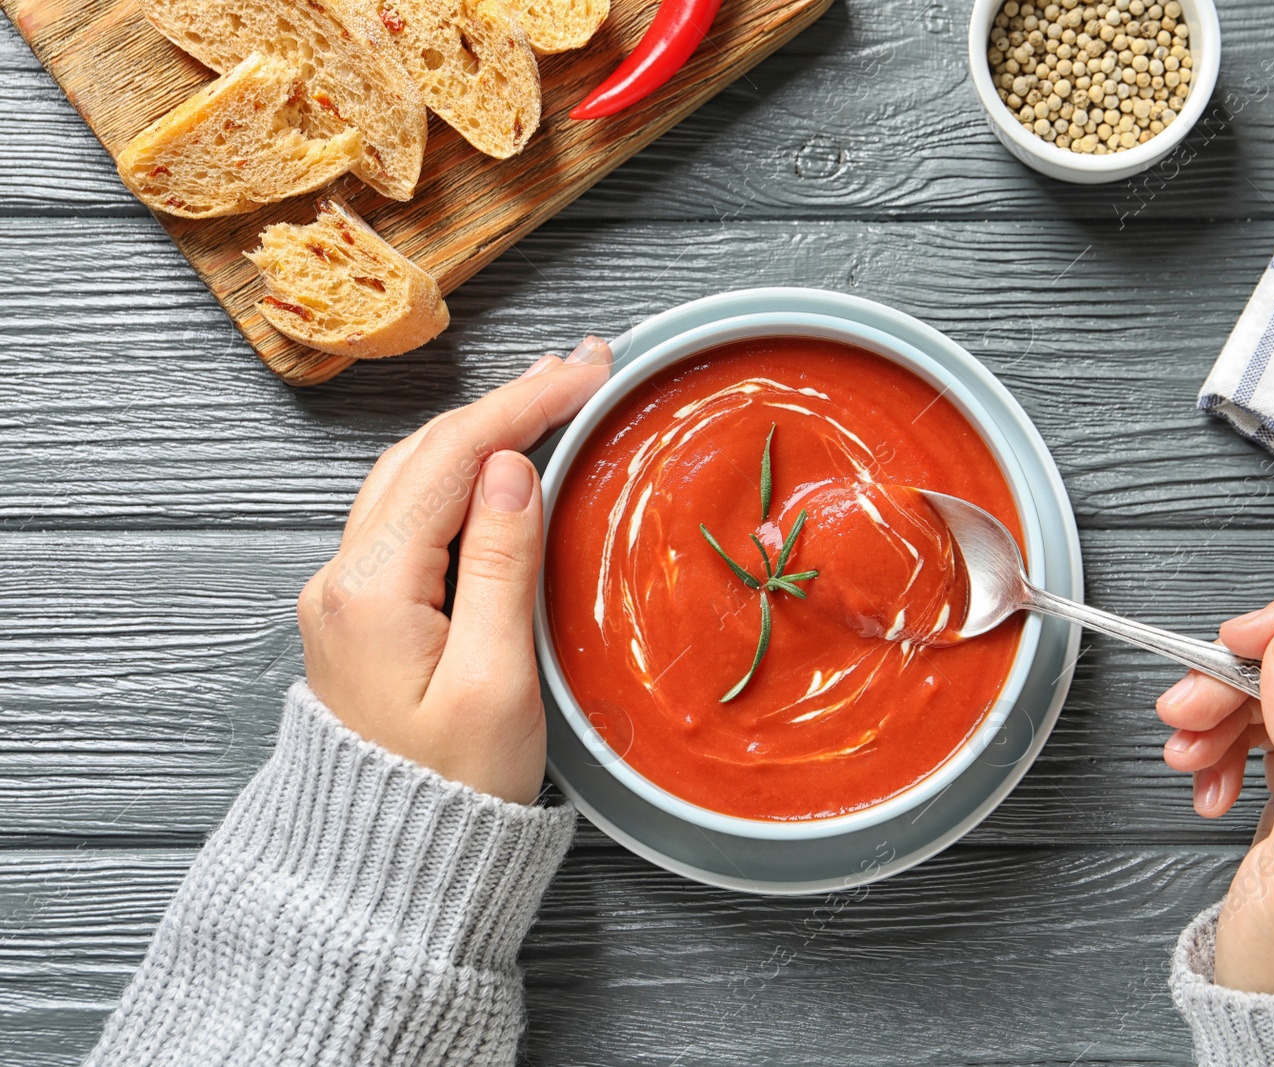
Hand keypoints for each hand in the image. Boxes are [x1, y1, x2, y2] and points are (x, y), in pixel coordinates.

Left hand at [297, 339, 611, 803]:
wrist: (392, 867)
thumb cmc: (452, 791)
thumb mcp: (496, 680)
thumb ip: (500, 565)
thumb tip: (510, 468)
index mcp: (371, 586)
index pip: (453, 458)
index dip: (524, 402)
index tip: (587, 369)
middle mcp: (343, 577)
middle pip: (426, 454)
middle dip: (505, 402)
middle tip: (581, 369)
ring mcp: (347, 592)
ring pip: (416, 478)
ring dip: (482, 433)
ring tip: (551, 399)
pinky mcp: (364, 610)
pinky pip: (412, 516)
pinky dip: (462, 476)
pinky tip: (503, 466)